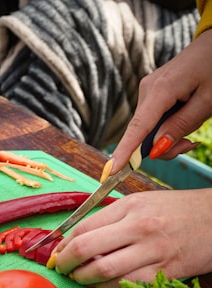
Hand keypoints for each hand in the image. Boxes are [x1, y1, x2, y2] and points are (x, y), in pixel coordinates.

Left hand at [54, 189, 211, 287]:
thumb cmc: (178, 210)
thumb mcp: (143, 202)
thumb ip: (112, 217)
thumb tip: (79, 237)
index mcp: (131, 206)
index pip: (84, 226)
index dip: (63, 243)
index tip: (56, 252)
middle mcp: (139, 227)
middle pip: (86, 248)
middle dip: (65, 262)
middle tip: (60, 268)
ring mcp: (152, 251)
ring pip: (103, 271)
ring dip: (83, 278)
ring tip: (78, 278)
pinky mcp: (164, 273)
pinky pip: (126, 285)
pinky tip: (100, 285)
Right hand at [109, 29, 211, 173]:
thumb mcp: (207, 102)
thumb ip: (180, 126)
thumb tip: (155, 149)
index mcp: (161, 90)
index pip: (138, 128)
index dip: (124, 152)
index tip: (110, 171)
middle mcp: (147, 90)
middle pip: (143, 135)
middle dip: (164, 147)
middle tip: (191, 144)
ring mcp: (147, 91)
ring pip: (148, 130)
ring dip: (168, 138)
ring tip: (193, 127)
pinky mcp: (151, 93)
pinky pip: (153, 121)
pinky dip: (167, 127)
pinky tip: (184, 118)